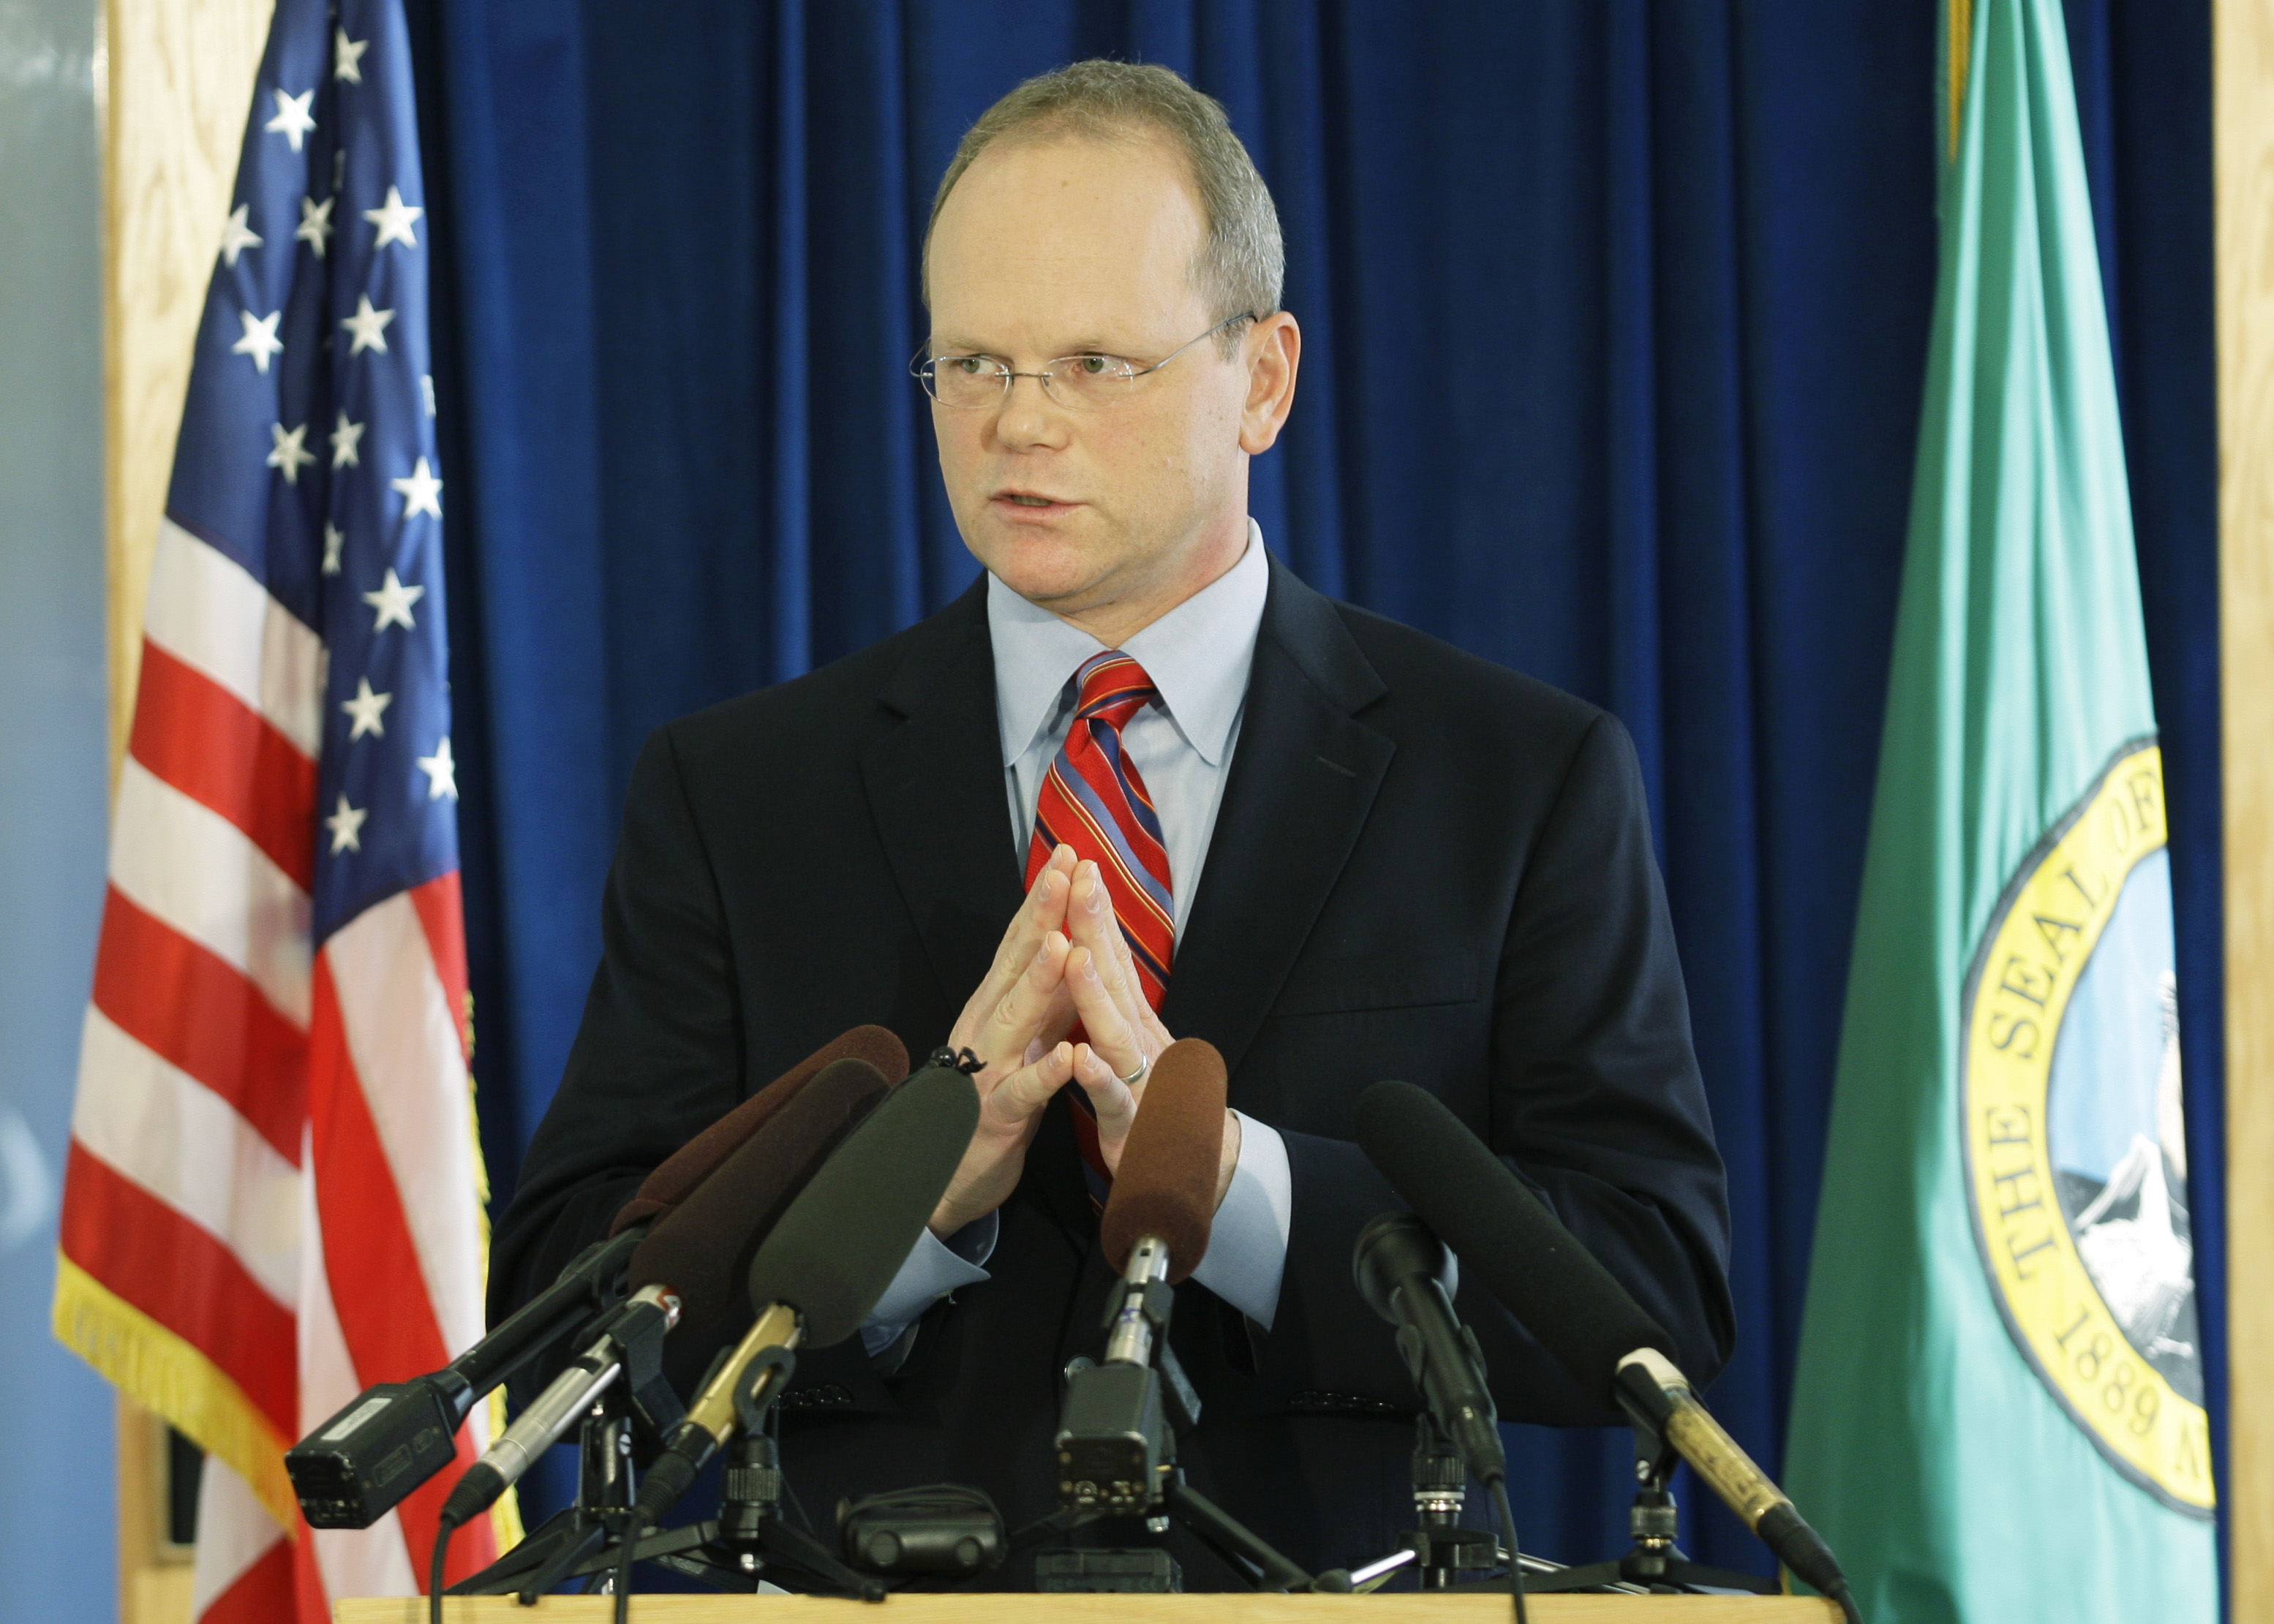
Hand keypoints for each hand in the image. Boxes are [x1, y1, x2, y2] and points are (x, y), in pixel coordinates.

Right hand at [930, 848, 1080, 1234]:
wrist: (944, 1173)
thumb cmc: (990, 1099)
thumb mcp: (1021, 1037)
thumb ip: (1041, 997)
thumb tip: (1067, 943)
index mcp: (995, 1006)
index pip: (1022, 942)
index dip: (1044, 899)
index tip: (1068, 856)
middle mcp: (986, 1027)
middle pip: (1016, 964)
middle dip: (1041, 917)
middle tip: (1064, 872)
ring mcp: (987, 1070)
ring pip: (1015, 1019)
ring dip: (1038, 982)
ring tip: (1062, 945)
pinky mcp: (997, 1116)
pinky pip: (1024, 1092)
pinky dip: (1045, 1075)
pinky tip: (1069, 1057)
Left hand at [1059, 860, 1176, 1174]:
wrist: (1192, 1167)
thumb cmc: (1153, 1100)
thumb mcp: (1132, 1043)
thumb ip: (1117, 1000)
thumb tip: (1099, 948)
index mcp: (1132, 1020)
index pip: (1113, 958)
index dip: (1097, 914)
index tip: (1081, 866)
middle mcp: (1139, 1039)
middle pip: (1116, 979)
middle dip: (1096, 930)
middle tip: (1082, 880)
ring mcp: (1139, 1078)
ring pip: (1115, 1032)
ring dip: (1095, 994)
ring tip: (1076, 954)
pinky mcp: (1131, 1123)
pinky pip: (1113, 1099)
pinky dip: (1098, 1078)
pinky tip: (1081, 1057)